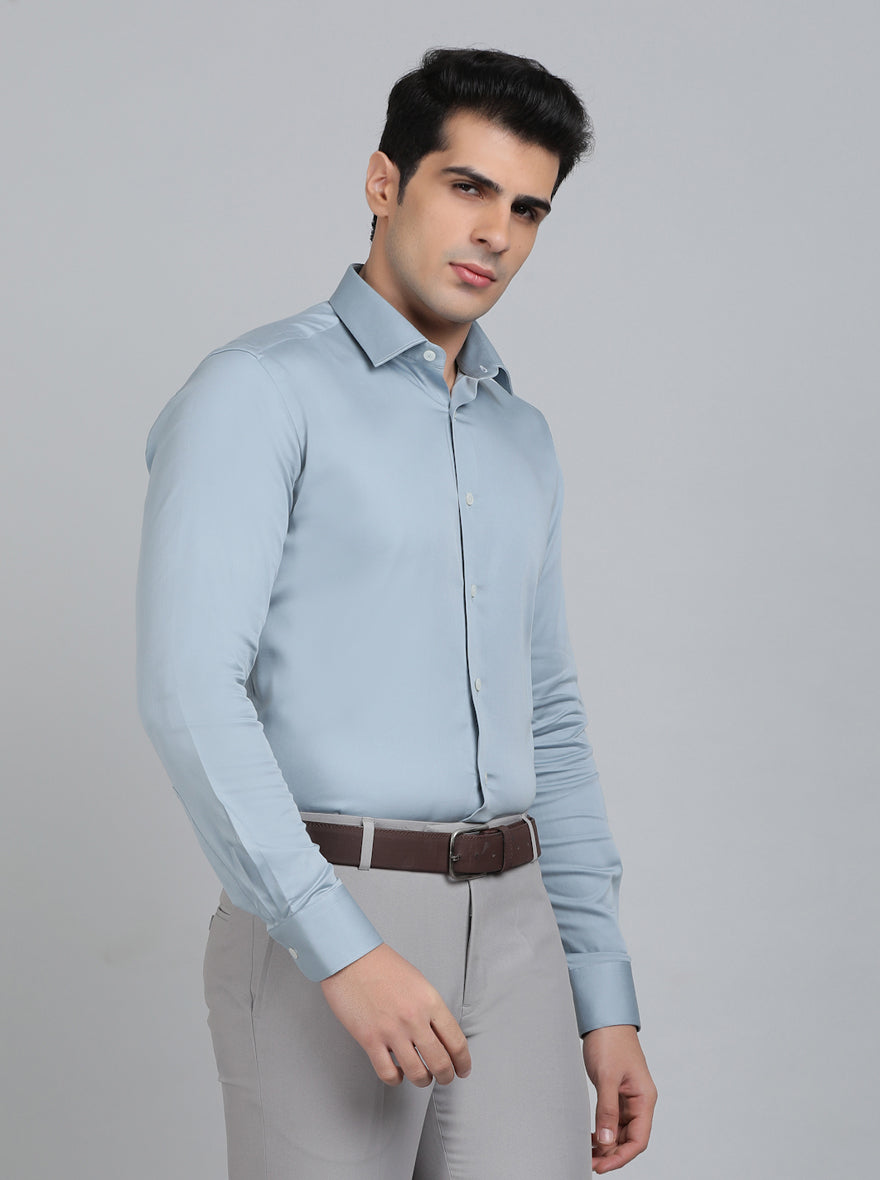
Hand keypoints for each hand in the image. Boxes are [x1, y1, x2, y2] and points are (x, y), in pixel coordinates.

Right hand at [320, 943, 471, 1087]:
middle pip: (440, 1062)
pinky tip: (396, 1074)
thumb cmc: (380, 965)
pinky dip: (395, 1079)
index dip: (462, 1061)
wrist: (350, 957)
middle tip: (445, 1077)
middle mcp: (414, 1018)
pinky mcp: (369, 1040)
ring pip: (417, 1073)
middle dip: (446, 1076)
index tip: (462, 1068)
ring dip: (423, 1080)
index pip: (456, 1041)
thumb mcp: (417, 981)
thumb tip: (438, 1033)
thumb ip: (429, 1008)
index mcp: (429, 1001)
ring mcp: (392, 1031)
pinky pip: (387, 1073)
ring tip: (422, 1077)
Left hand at [582, 1024, 656, 1172]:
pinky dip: (604, 1130)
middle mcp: (639, 1100)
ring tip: (589, 1153)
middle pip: (630, 1138)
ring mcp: (628, 1097)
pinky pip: (613, 1119)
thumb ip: (607, 1110)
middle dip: (612, 1153)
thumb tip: (607, 1142)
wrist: (604, 1018)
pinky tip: (592, 1137)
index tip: (602, 1166)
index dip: (621, 1156)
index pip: (639, 1139)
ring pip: (621, 1131)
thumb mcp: (607, 1077)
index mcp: (644, 1098)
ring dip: (607, 1144)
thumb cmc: (610, 1040)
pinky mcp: (617, 1092)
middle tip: (590, 1161)